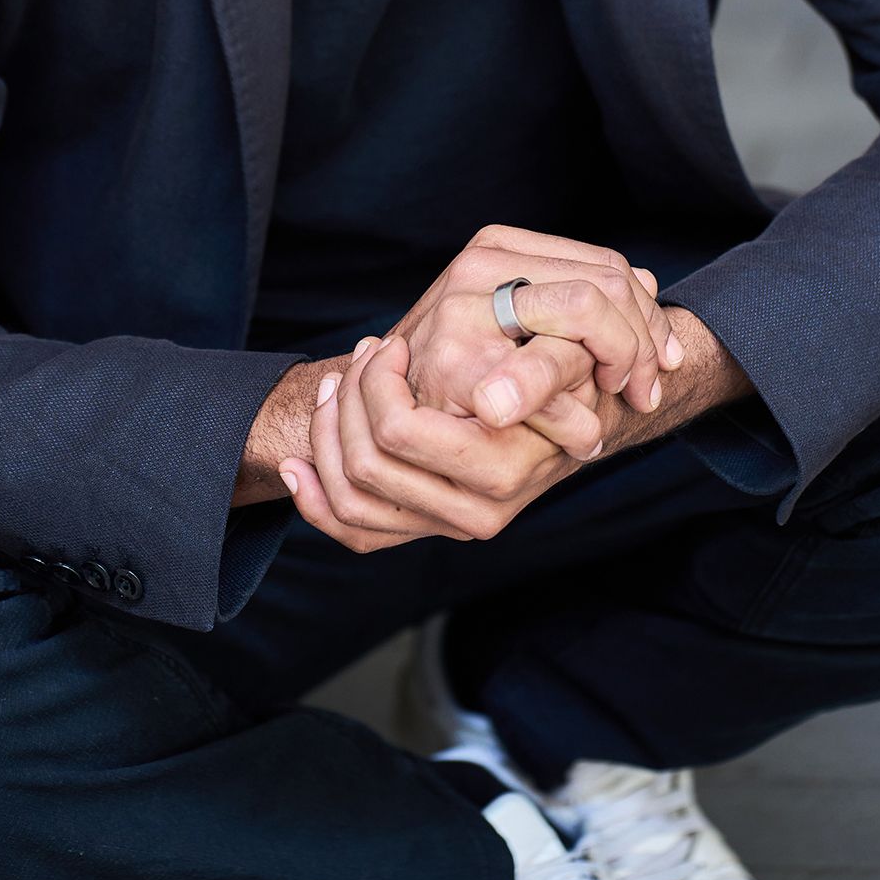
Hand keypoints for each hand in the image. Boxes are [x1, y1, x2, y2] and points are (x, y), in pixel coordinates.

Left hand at [278, 333, 582, 551]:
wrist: (584, 416)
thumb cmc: (569, 373)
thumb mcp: (563, 358)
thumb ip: (538, 371)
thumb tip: (487, 398)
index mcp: (500, 469)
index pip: (400, 431)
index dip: (377, 382)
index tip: (389, 345)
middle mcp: (473, 512)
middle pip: (367, 466)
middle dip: (346, 400)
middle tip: (363, 354)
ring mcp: (447, 524)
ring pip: (352, 502)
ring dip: (327, 435)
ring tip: (339, 383)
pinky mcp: (427, 525)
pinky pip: (357, 534)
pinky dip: (315, 502)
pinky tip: (295, 467)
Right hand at [392, 224, 684, 460]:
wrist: (378, 406)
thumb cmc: (457, 370)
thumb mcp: (516, 322)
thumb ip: (574, 297)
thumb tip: (652, 280)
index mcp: (494, 246)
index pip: (604, 265)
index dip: (646, 316)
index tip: (661, 362)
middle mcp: (477, 266)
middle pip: (603, 286)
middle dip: (641, 343)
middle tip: (644, 391)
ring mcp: (464, 313)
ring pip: (588, 314)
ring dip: (620, 371)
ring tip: (618, 411)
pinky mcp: (459, 370)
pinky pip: (553, 385)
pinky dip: (577, 419)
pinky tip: (584, 438)